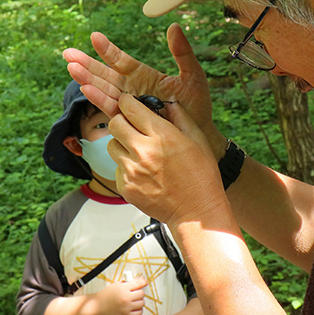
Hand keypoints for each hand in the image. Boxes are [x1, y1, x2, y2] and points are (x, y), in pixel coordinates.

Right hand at [63, 24, 222, 150]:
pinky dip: (97, 99)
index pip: (122, 61)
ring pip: (103, 90)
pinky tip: (85, 89)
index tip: (95, 37)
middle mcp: (133, 90)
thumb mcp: (192, 76)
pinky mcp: (129, 121)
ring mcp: (129, 105)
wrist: (201, 136)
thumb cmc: (197, 107)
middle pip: (105, 74)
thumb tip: (174, 26)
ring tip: (71, 67)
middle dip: (87, 64)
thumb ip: (182, 53)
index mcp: (145, 76)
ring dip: (87, 79)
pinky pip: (110, 109)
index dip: (108, 50)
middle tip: (68, 53)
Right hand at [94, 278, 146, 314]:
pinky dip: (138, 310)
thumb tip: (141, 280)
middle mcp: (125, 298)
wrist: (99, 305)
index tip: (144, 282)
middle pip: (141, 293)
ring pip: (142, 303)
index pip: (138, 283)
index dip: (143, 282)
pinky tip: (134, 307)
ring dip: (139, 301)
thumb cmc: (107, 294)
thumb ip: (129, 282)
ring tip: (134, 300)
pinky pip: (139, 313)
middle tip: (135, 292)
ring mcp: (126, 308)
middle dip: (139, 292)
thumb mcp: (117, 284)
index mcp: (123, 288)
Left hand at [109, 94, 227, 226]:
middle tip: (132, 127)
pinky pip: (116, 167)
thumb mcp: (197, 139)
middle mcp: (143, 151)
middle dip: (122, 121)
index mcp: (162, 135)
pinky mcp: (125, 187)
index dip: (127, 102)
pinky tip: (143, 172)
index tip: (129, 103)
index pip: (130, 108)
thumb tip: (166, 103)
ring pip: (111, 145)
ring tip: (139, 152)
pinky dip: (126, 166)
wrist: (196, 212)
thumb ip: (180, 116)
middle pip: (114, 123)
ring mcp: (131, 170)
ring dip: (121, 144)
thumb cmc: (201, 175)